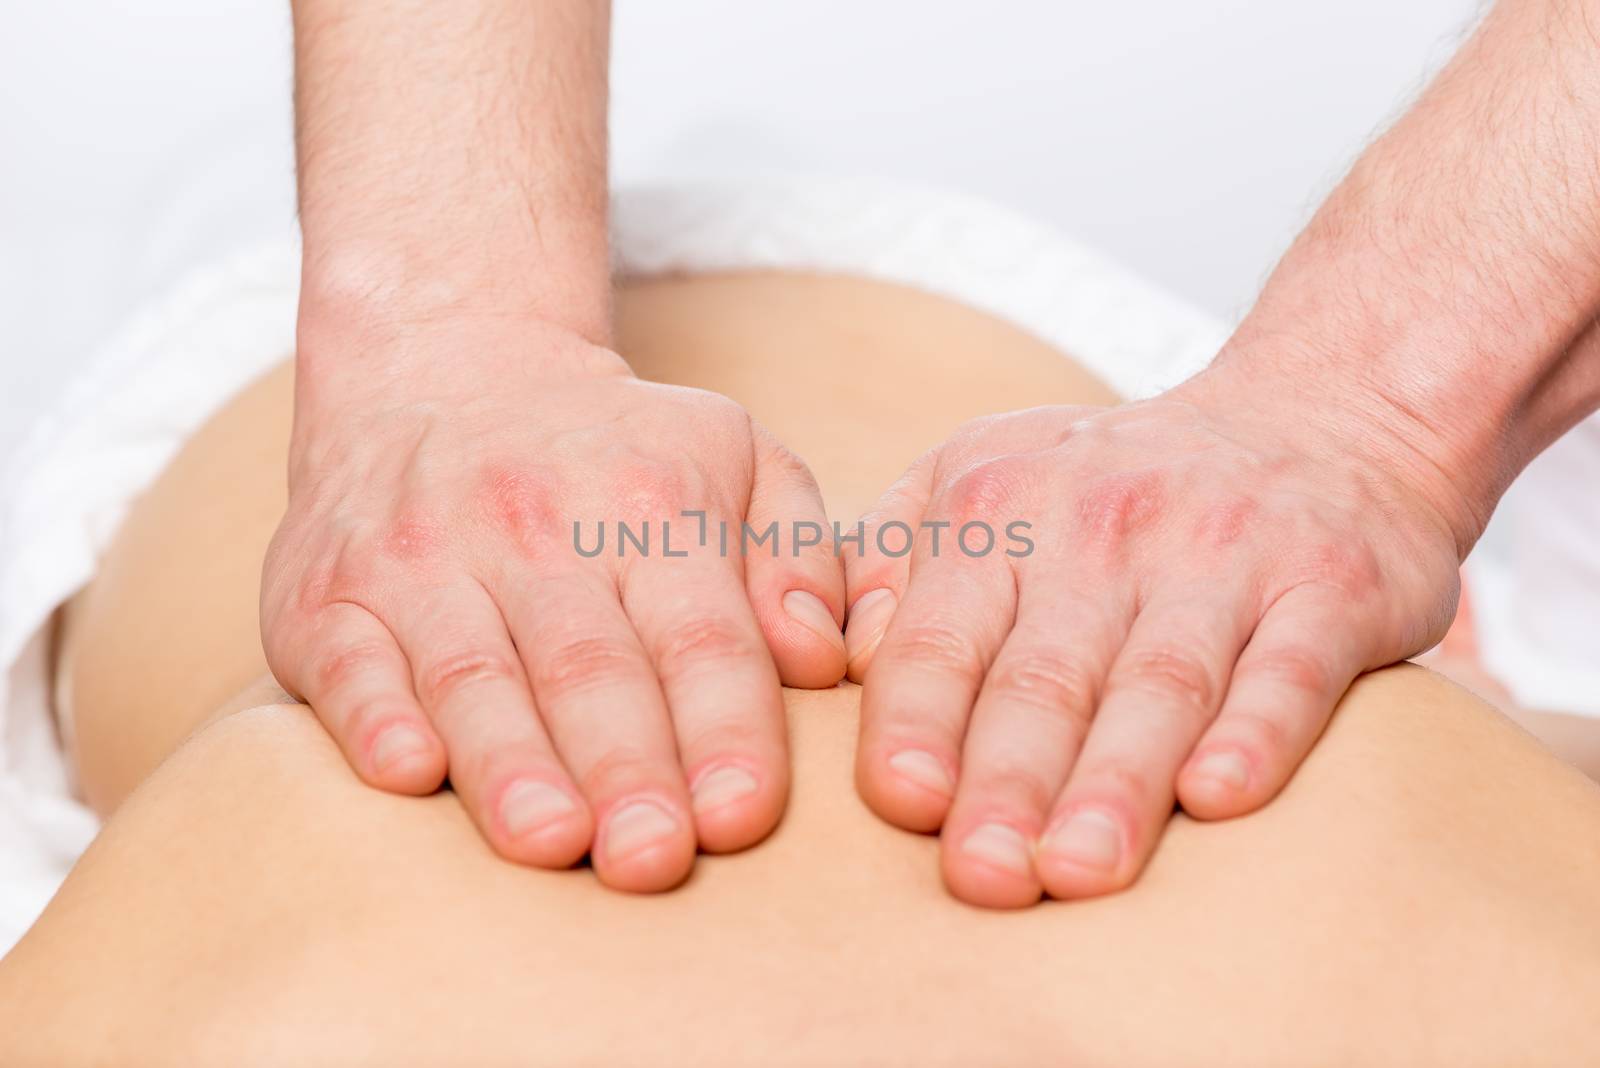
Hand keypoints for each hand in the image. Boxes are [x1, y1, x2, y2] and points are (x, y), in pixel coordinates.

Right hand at [262, 315, 845, 891]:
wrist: (445, 365)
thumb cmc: (616, 454)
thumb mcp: (736, 458)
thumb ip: (797, 556)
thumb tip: (817, 662)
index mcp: (650, 502)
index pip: (700, 635)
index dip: (724, 728)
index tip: (743, 816)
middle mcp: (533, 525)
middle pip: (588, 665)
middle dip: (625, 767)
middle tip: (654, 860)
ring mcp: (423, 558)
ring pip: (472, 672)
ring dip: (511, 763)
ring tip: (551, 843)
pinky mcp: (328, 593)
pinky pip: (350, 660)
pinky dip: (376, 718)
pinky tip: (410, 774)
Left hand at [842, 366, 1464, 906]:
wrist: (1315, 416)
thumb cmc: (1111, 486)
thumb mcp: (979, 477)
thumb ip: (889, 563)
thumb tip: (825, 659)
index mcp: (998, 509)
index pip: (941, 635)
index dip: (917, 720)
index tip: (902, 805)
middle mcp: (1103, 526)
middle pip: (1045, 674)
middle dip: (1006, 780)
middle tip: (979, 878)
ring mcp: (1220, 555)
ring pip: (1159, 682)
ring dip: (1116, 781)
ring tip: (1078, 872)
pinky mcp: (1331, 585)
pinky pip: (1289, 667)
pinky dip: (1255, 731)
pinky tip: (1218, 797)